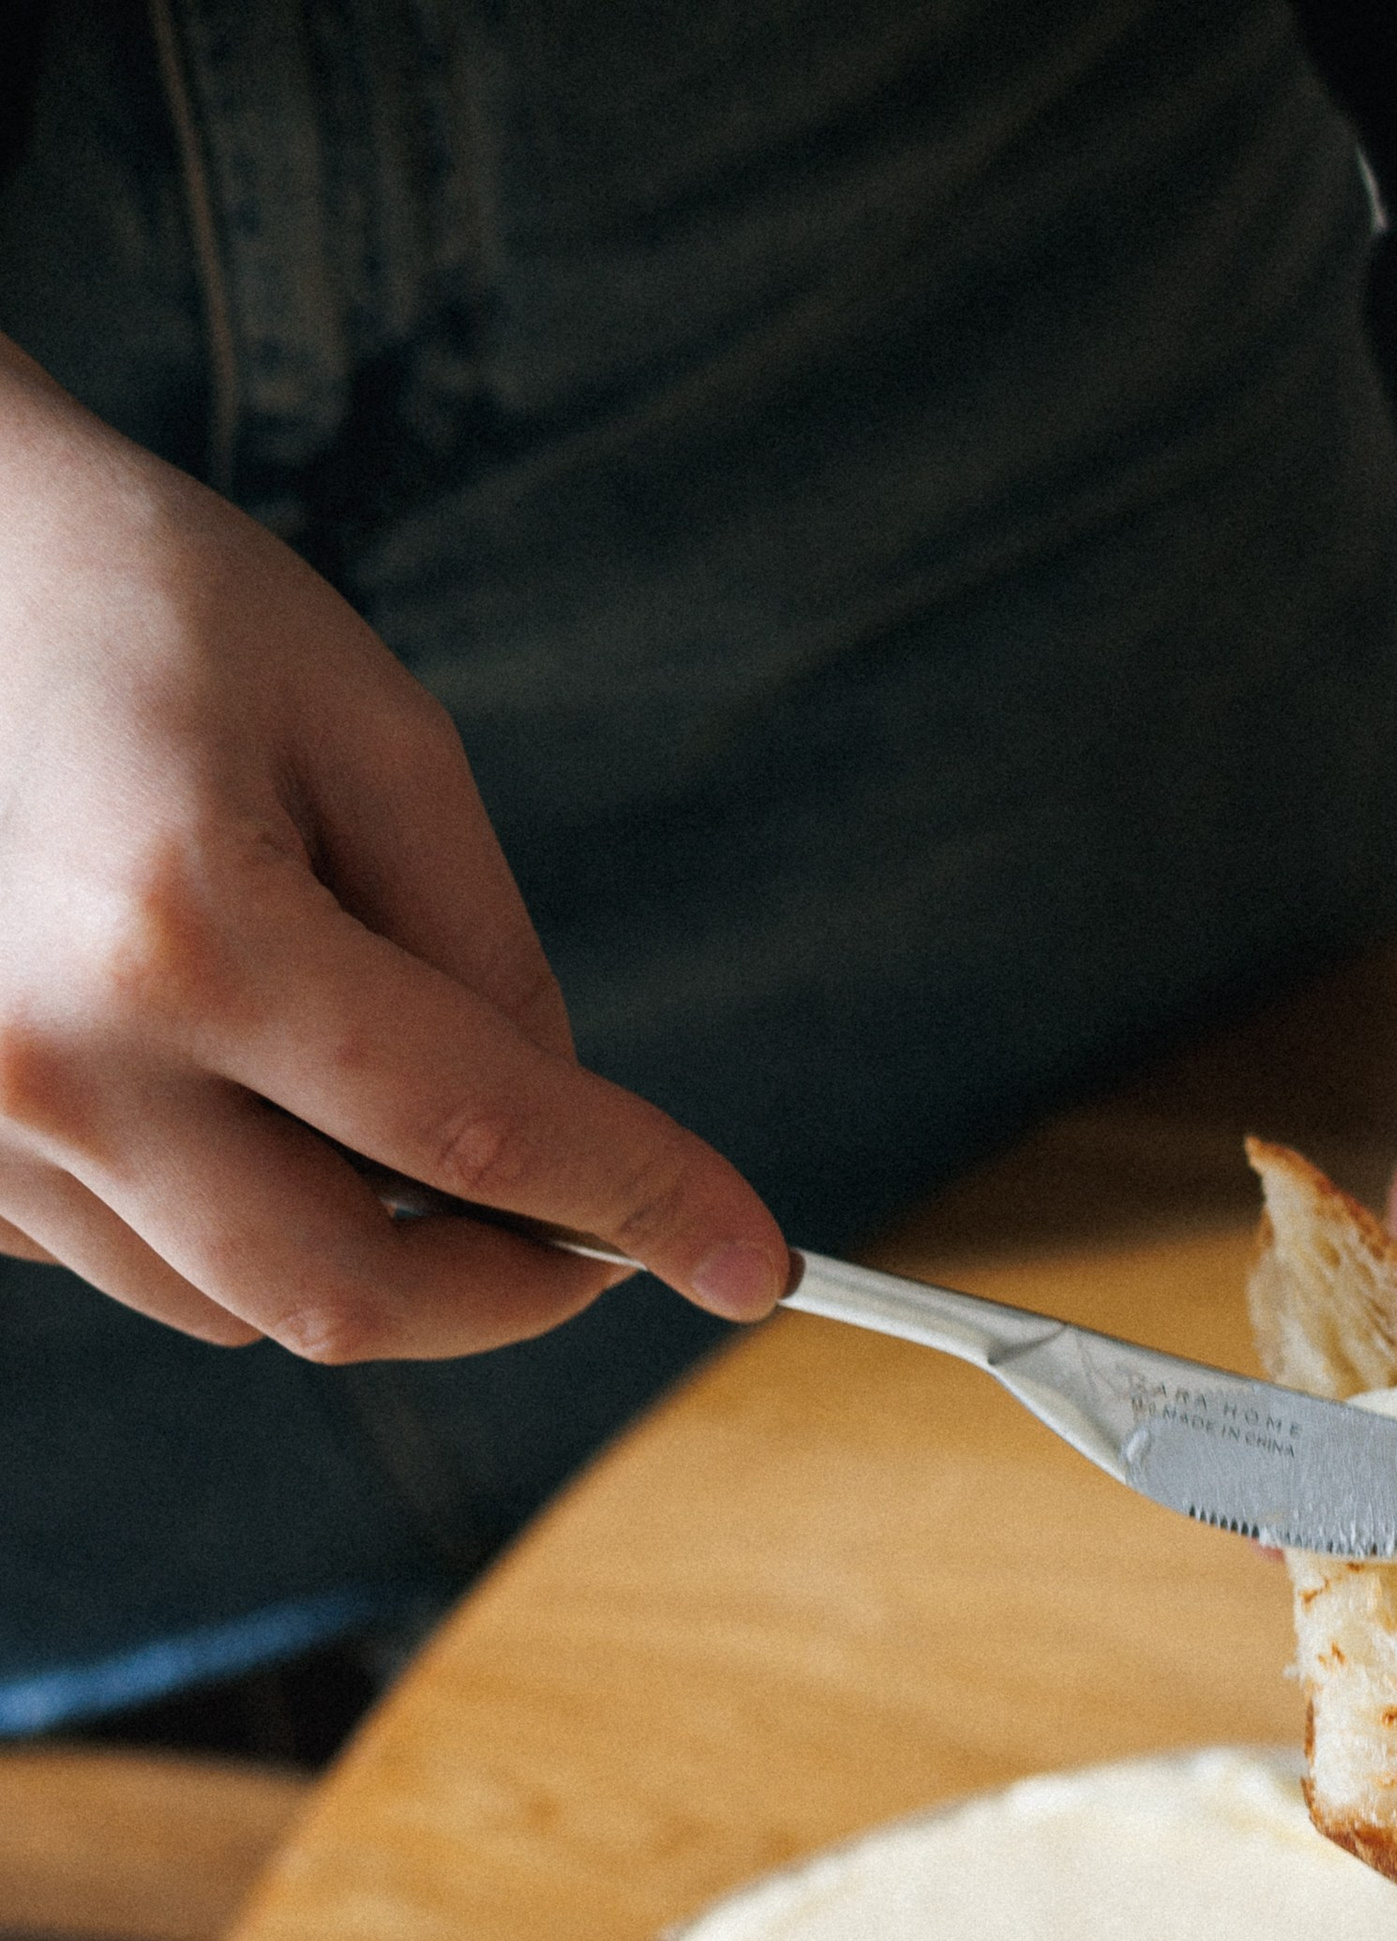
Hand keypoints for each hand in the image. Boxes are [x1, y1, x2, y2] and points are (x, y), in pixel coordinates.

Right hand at [0, 341, 787, 1355]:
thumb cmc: (141, 606)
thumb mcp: (371, 729)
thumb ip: (484, 954)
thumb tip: (569, 1148)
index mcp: (184, 930)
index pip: (474, 1138)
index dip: (636, 1208)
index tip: (752, 1263)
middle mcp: (53, 1059)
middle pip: (347, 1296)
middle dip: (505, 1295)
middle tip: (593, 1241)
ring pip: (240, 1303)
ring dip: (359, 1247)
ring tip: (371, 1096)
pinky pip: (133, 1260)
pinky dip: (226, 1217)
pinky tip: (224, 1079)